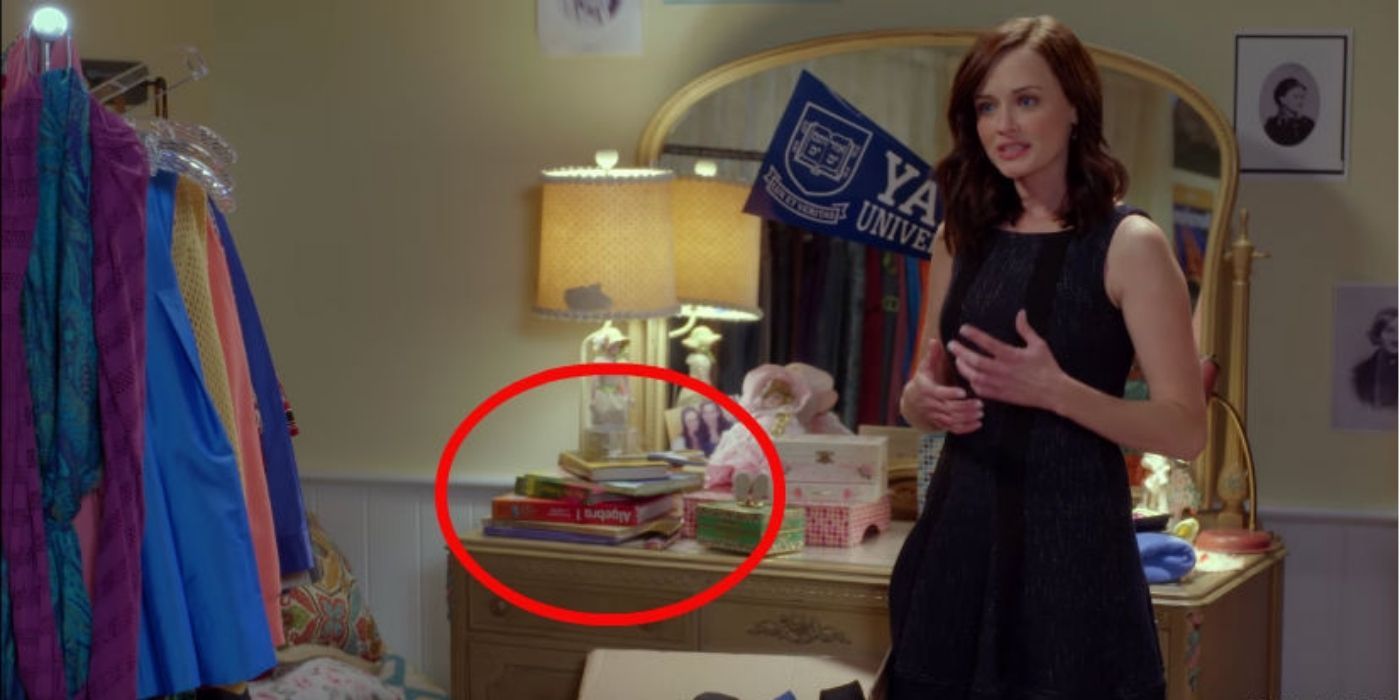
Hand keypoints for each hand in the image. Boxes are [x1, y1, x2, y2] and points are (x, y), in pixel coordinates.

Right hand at [900, 339, 982, 433]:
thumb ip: (932, 355)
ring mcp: (936, 415)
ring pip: (952, 420)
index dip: (950, 393)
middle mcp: (931, 404)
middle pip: (948, 408)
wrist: (912, 402)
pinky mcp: (941, 423)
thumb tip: (934, 341)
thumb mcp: (924, 367)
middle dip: (965, 407)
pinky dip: (966, 428)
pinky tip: (978, 423)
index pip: (938, 393)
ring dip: (967, 417)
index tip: (963, 392)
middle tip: (980, 403)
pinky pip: (953, 429)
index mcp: (926, 389)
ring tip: (981, 412)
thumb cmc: (923, 381)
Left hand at [946, 310, 1066, 411]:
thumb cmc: (1047, 367)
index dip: (973, 335)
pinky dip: (971, 383)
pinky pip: (980, 390)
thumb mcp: (1039, 345)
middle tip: (951, 344)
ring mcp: (1000, 384)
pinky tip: (969, 376)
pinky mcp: (1000, 395)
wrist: (1054, 392)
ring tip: (957, 359)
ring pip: (974, 376)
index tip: (963, 329)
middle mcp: (1003, 370)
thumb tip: (1021, 313)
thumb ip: (1026, 329)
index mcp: (1011, 355)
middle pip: (975, 360)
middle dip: (960, 351)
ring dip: (963, 367)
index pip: (987, 342)